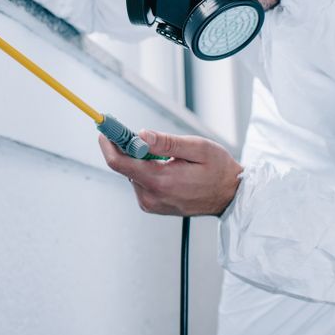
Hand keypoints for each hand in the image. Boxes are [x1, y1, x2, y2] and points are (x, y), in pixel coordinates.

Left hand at [98, 129, 242, 215]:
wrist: (229, 196)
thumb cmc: (218, 170)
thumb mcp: (198, 148)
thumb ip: (167, 143)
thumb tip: (140, 135)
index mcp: (160, 181)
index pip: (119, 163)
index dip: (108, 143)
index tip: (105, 128)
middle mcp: (151, 196)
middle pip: (124, 167)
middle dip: (127, 147)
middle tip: (138, 133)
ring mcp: (151, 204)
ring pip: (132, 173)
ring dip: (140, 159)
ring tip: (166, 155)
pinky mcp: (152, 205)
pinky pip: (140, 182)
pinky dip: (146, 170)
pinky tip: (166, 167)